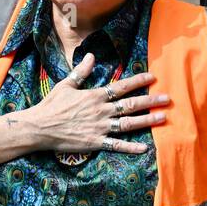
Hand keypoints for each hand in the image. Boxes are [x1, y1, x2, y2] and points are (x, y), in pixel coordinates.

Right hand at [27, 53, 168, 154]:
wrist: (39, 127)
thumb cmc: (50, 106)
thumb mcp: (65, 85)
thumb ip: (81, 72)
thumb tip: (91, 56)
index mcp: (94, 96)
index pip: (121, 87)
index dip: (138, 81)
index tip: (152, 77)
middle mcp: (101, 111)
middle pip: (130, 104)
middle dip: (150, 101)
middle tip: (167, 99)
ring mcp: (100, 128)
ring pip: (128, 123)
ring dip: (147, 120)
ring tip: (163, 118)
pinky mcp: (95, 142)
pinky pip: (116, 145)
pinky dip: (130, 147)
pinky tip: (144, 148)